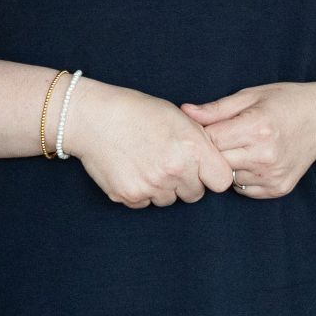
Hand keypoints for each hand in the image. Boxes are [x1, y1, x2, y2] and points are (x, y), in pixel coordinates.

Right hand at [69, 83, 236, 207]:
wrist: (93, 118)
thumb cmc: (138, 112)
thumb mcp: (179, 117)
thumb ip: (201, 142)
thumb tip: (217, 162)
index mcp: (192, 148)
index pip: (221, 181)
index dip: (212, 175)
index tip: (203, 168)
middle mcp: (174, 170)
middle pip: (195, 194)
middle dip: (186, 182)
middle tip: (169, 162)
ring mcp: (151, 186)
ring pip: (169, 200)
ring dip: (163, 188)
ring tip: (147, 162)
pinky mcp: (129, 196)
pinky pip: (146, 203)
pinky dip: (141, 191)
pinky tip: (132, 169)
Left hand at [184, 81, 315, 199]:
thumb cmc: (287, 101)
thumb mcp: (252, 95)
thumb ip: (217, 108)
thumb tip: (184, 112)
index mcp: (257, 127)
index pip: (210, 141)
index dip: (201, 135)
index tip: (203, 128)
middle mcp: (265, 155)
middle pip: (216, 163)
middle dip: (211, 152)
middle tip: (221, 138)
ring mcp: (272, 175)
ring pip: (227, 178)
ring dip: (227, 165)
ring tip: (241, 147)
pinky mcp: (278, 189)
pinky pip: (243, 189)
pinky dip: (242, 176)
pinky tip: (253, 160)